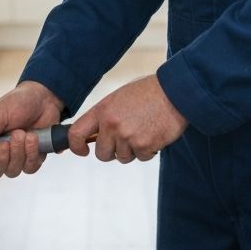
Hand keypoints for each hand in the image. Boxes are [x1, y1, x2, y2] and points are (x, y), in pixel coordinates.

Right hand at [0, 80, 63, 181]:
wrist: (43, 97)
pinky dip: (32, 153)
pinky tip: (34, 138)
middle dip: (0, 159)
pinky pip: (30, 168)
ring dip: (19, 152)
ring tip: (23, 133)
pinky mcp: (31, 157)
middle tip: (7, 141)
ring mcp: (14, 156)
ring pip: (12, 171)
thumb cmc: (17, 102)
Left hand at [67, 75, 187, 162]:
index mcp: (103, 110)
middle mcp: (112, 124)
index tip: (83, 150)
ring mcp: (127, 136)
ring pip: (122, 157)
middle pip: (102, 153)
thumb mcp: (119, 98)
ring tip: (143, 130)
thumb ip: (106, 116)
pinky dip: (147, 150)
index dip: (76, 146)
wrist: (174, 92)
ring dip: (132, 150)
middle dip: (112, 151)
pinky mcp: (144, 145)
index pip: (76, 133)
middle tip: (125, 138)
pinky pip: (140, 157)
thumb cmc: (148, 93)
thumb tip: (95, 134)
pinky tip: (153, 133)